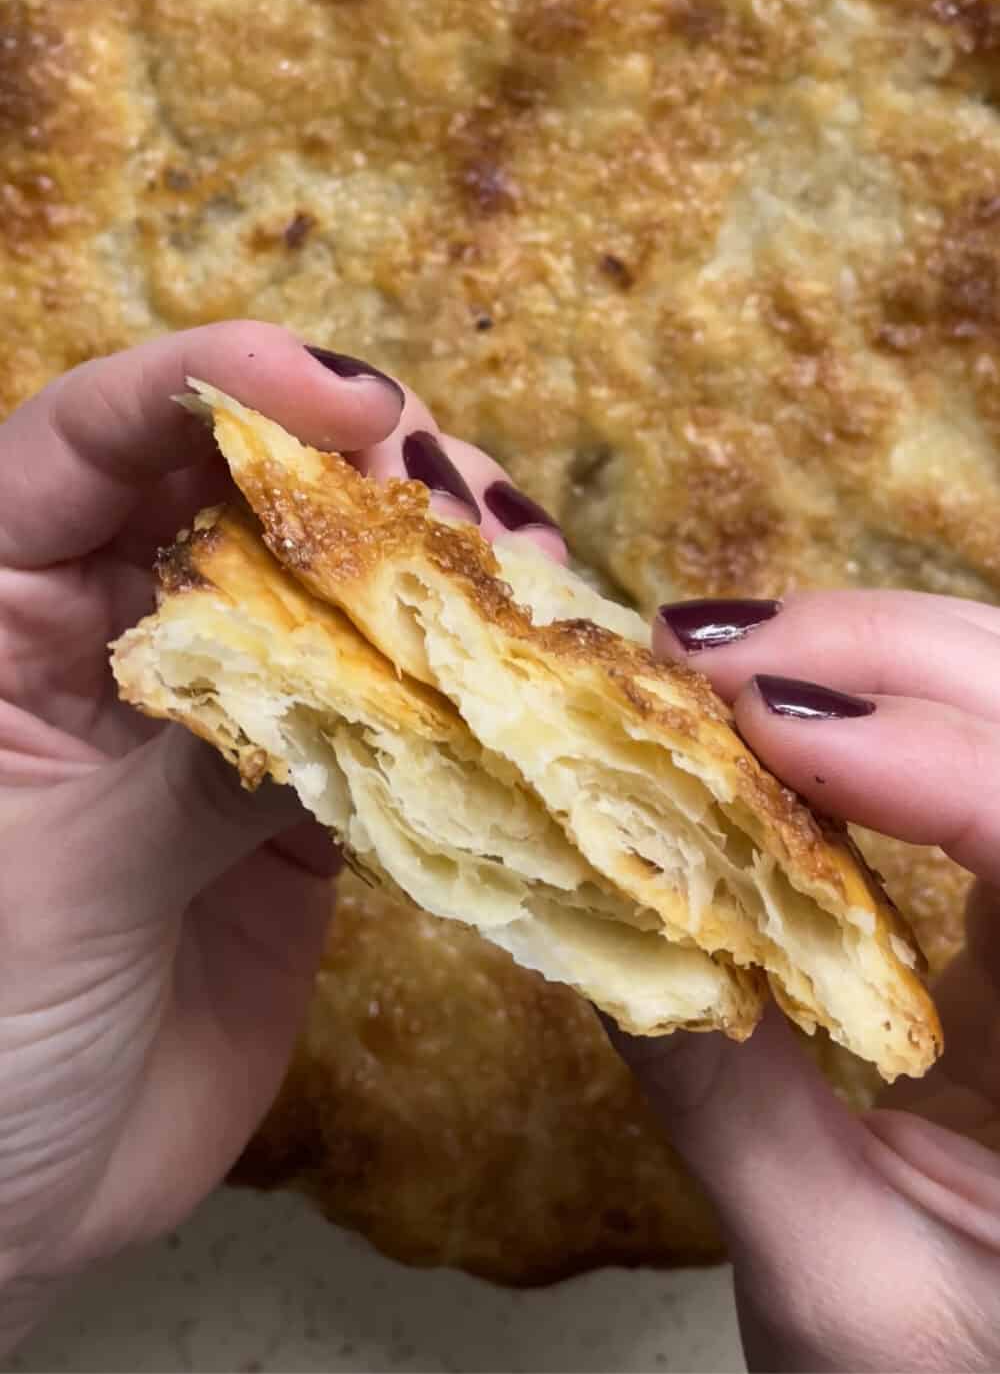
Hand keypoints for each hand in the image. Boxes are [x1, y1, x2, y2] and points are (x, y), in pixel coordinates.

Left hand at [0, 323, 565, 1351]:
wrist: (19, 1201)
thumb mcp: (61, 878)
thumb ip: (199, 758)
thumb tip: (346, 663)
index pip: (85, 443)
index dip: (209, 384)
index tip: (343, 397)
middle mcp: (105, 635)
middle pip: (228, 492)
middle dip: (346, 470)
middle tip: (456, 489)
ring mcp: (212, 715)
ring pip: (320, 594)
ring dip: (416, 571)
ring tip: (514, 560)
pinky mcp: (291, 800)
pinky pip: (376, 716)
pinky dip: (447, 694)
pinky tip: (520, 670)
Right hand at [612, 591, 999, 1372]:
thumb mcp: (837, 1287)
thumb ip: (723, 1100)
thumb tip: (601, 904)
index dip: (926, 755)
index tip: (757, 722)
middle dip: (887, 657)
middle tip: (709, 658)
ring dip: (877, 664)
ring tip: (724, 671)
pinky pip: (963, 774)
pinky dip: (865, 720)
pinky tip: (769, 726)